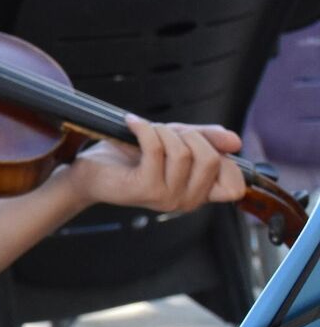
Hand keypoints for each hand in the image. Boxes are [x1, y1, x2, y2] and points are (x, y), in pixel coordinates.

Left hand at [65, 117, 245, 213]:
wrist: (91, 171)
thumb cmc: (131, 157)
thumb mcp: (175, 141)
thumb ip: (206, 139)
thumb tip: (235, 141)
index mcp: (199, 193)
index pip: (234, 186)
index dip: (224, 159)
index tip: (198, 142)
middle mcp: (186, 201)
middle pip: (210, 160)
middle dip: (188, 135)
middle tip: (165, 131)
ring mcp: (166, 198)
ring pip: (182, 152)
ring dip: (162, 131)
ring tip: (146, 130)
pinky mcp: (145, 189)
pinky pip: (155, 148)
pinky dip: (144, 129)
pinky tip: (132, 124)